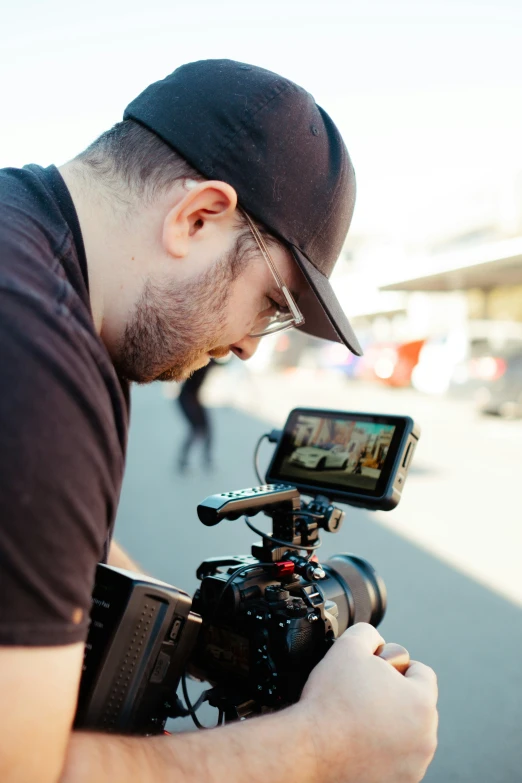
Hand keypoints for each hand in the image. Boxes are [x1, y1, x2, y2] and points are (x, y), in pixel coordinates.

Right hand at [296, 623, 437, 782]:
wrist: (309, 749)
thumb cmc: (330, 701)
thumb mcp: (348, 647)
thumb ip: (368, 634)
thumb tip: (376, 641)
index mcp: (421, 702)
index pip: (421, 672)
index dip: (396, 665)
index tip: (376, 672)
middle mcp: (425, 737)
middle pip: (415, 704)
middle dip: (393, 696)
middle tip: (362, 694)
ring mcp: (413, 765)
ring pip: (407, 734)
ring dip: (388, 725)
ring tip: (357, 720)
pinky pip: (395, 759)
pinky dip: (380, 751)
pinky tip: (357, 743)